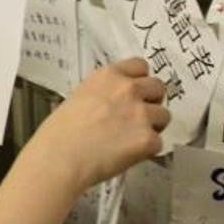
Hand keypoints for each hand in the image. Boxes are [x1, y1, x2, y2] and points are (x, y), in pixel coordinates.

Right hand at [31, 58, 168, 191]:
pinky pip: (158, 143)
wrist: (60, 158)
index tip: (136, 92)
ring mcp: (141, 113)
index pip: (140, 65)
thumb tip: (113, 104)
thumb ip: (103, 93)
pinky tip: (128, 155)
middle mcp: (128, 89)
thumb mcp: (78, 97)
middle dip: (152, 102)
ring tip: (132, 139)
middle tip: (138, 117)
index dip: (140, 80)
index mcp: (108, 75)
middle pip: (158, 87)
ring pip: (164, 116)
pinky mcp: (147, 139)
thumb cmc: (59, 133)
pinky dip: (147, 151)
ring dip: (153, 127)